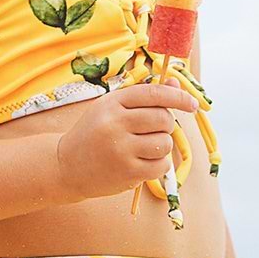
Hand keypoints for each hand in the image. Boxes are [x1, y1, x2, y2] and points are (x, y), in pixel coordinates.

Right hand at [56, 78, 197, 199]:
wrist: (66, 165)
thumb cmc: (94, 133)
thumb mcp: (112, 108)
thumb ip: (143, 97)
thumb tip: (175, 85)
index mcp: (112, 102)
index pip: (153, 94)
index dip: (177, 97)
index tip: (192, 104)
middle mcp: (116, 124)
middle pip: (163, 118)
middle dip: (166, 125)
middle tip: (153, 130)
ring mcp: (121, 149)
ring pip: (165, 142)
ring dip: (162, 145)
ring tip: (144, 148)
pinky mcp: (127, 172)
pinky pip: (161, 165)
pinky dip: (159, 163)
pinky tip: (143, 162)